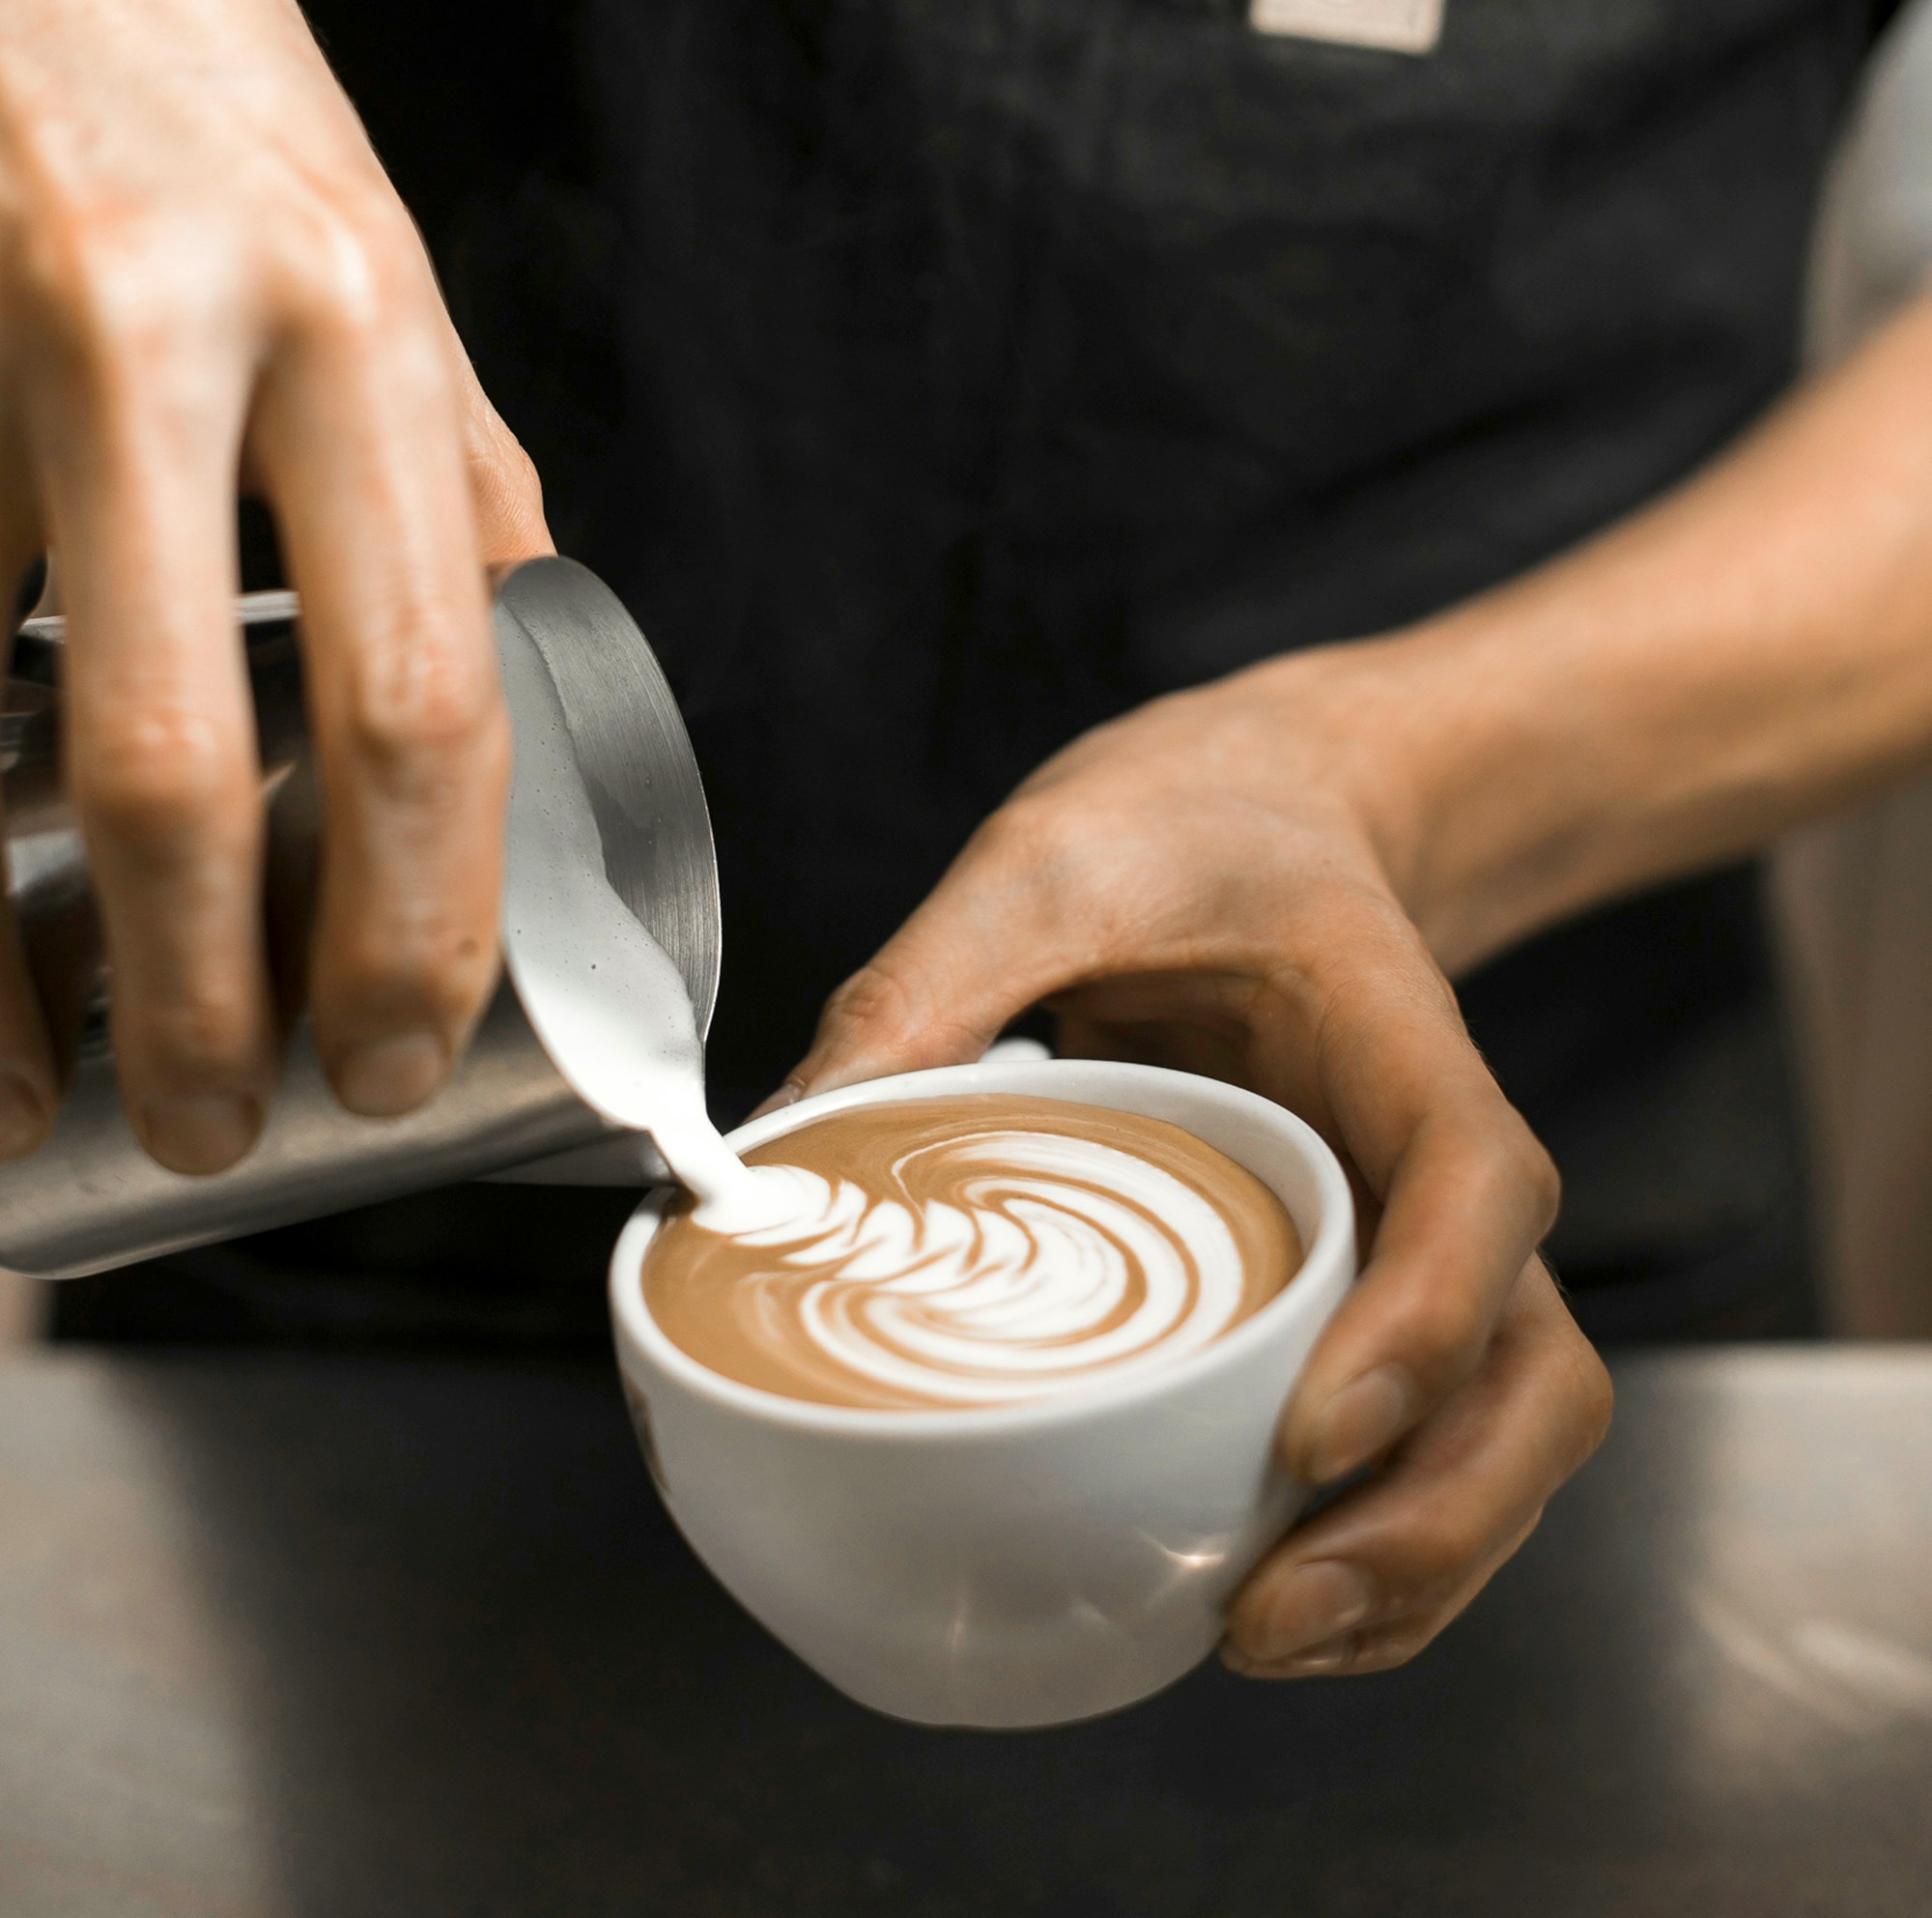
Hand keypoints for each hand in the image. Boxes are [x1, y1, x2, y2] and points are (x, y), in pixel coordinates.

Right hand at [0, 0, 550, 1174]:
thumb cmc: (168, 43)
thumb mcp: (355, 218)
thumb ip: (428, 431)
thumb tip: (507, 621)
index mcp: (357, 306)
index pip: (428, 675)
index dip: (422, 902)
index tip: (405, 1035)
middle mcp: (180, 330)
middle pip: (202, 753)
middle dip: (226, 993)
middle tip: (250, 1126)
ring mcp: (3, 353)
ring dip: (15, 964)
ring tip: (50, 1094)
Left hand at [782, 654, 1611, 1677]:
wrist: (1267, 805)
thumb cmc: (1187, 827)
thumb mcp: (1049, 861)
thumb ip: (931, 979)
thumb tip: (772, 1150)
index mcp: (1399, 1041)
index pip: (1477, 1190)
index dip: (1423, 1327)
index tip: (1310, 1433)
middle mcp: (1439, 1169)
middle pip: (1532, 1372)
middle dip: (1433, 1521)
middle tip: (1265, 1611)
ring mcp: (1419, 1248)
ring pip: (1506, 1440)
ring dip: (1415, 1572)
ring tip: (1254, 1640)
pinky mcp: (1367, 1301)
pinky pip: (1428, 1453)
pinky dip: (1377, 1558)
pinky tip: (1256, 1606)